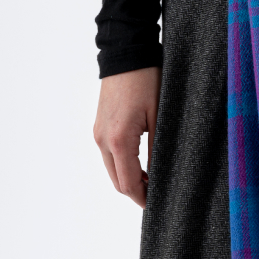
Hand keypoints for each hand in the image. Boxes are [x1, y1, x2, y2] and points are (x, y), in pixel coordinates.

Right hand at [93, 66, 160, 207]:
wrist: (127, 53)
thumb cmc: (146, 80)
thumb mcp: (160, 115)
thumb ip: (158, 148)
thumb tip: (160, 174)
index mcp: (118, 140)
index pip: (128, 183)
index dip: (142, 198)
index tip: (157, 205)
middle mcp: (102, 139)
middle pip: (117, 180)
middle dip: (136, 191)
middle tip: (158, 195)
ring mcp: (98, 132)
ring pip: (112, 168)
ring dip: (129, 178)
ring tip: (153, 180)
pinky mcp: (99, 125)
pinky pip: (109, 154)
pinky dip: (123, 164)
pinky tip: (141, 162)